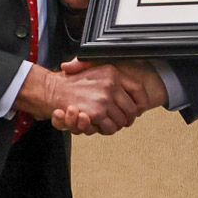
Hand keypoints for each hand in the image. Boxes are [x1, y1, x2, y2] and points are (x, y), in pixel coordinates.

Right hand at [53, 58, 167, 133]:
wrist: (55, 90)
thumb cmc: (75, 81)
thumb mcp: (95, 68)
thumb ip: (113, 75)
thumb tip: (133, 88)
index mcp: (113, 72)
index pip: (138, 89)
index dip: (141, 102)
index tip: (139, 108)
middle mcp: (111, 84)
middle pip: (132, 109)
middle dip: (128, 118)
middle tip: (123, 120)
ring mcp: (104, 99)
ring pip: (122, 121)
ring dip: (117, 125)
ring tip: (109, 122)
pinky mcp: (96, 113)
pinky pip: (110, 128)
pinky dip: (106, 130)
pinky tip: (101, 125)